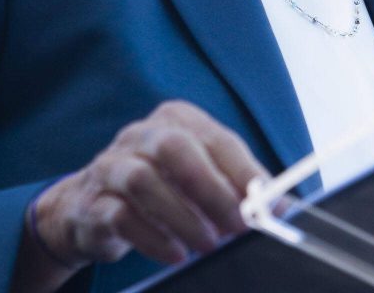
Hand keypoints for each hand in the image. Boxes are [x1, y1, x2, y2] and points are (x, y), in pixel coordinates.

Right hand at [30, 101, 270, 267]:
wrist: (90, 209)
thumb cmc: (160, 190)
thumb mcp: (197, 179)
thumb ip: (235, 187)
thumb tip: (283, 207)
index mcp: (175, 119)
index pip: (216, 138)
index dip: (243, 171)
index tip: (267, 203)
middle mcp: (140, 134)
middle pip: (175, 148)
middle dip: (211, 188)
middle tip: (236, 226)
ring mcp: (112, 165)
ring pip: (142, 179)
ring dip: (181, 215)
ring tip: (207, 245)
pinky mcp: (93, 202)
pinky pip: (120, 215)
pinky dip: (152, 237)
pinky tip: (175, 254)